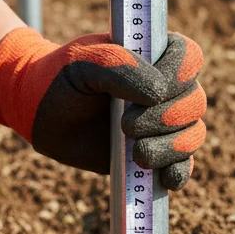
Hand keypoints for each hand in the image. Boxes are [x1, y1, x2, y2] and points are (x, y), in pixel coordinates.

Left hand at [0, 27, 205, 189]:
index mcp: (153, 56)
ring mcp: (161, 123)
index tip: (152, 89)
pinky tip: (166, 177)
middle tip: (126, 126)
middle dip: (166, 118)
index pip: (190, 58)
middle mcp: (165, 89)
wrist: (39, 113)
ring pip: (192, 135)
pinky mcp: (154, 154)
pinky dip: (179, 172)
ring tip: (136, 153)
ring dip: (170, 147)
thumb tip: (158, 94)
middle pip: (195, 102)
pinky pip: (182, 166)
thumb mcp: (83, 62)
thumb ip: (119, 67)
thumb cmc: (61, 78)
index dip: (179, 74)